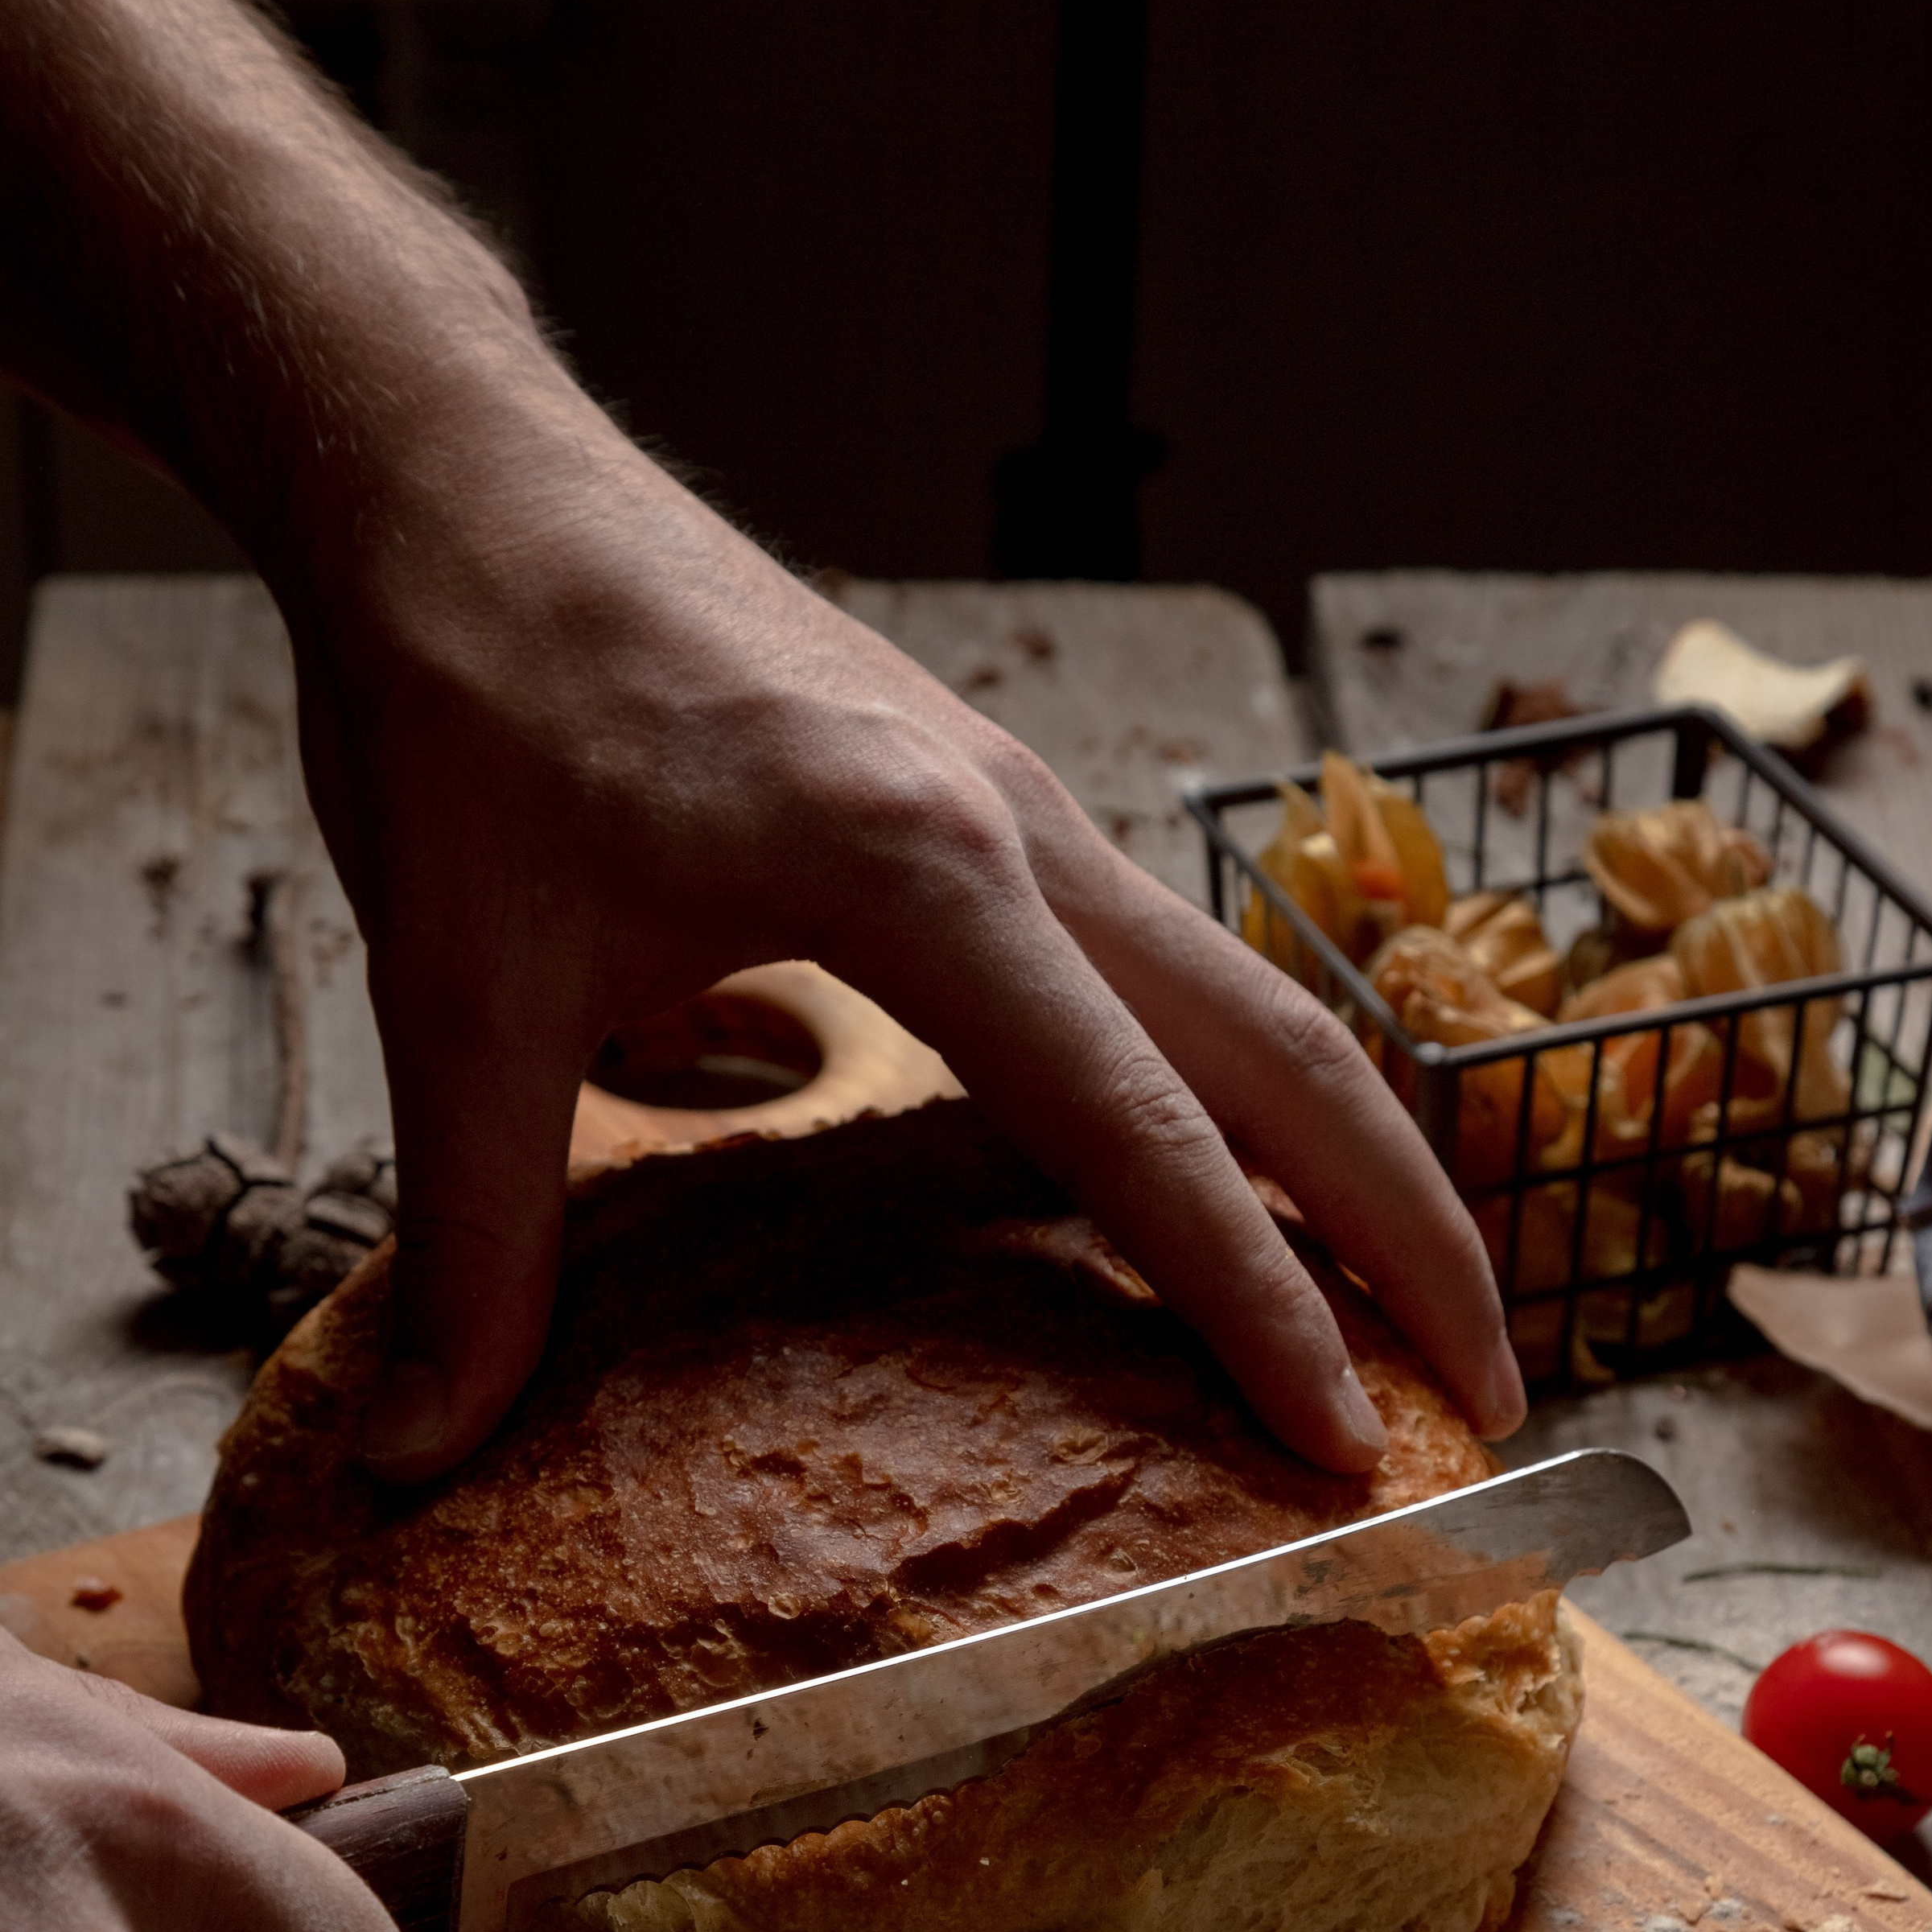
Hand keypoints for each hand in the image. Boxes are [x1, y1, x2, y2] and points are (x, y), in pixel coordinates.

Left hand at [0, 0, 1521, 1484]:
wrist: (467, 478)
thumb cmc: (470, 699)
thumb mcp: (461, 989)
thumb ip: (480, 1240)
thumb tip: (434, 1448)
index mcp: (920, 874)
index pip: (1148, 1135)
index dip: (1263, 1307)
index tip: (1352, 1453)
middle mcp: (1023, 831)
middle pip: (1296, 1052)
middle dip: (1418, 1234)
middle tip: (1496, 1401)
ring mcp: (1026, 807)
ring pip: (1264, 999)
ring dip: (1364, 1154)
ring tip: (1422, 1313)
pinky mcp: (996, 803)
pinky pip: (1178, 966)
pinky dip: (1255, 1088)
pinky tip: (1244, 1175)